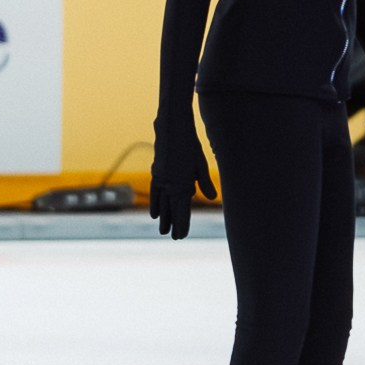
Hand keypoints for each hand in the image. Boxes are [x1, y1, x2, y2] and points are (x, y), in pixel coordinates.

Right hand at [148, 123, 215, 239]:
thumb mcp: (200, 163)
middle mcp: (169, 185)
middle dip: (172, 224)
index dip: (182, 224)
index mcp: (182, 184)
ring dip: (162, 217)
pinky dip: (155, 203)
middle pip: (170, 209)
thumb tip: (210, 198)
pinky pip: (155, 193)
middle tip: (173, 237)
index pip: (181, 210)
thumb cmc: (189, 144)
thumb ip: (205, 182)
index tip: (181, 236)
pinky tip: (154, 212)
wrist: (171, 127)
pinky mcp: (156, 173)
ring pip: (161, 203)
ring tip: (161, 229)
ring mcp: (160, 179)